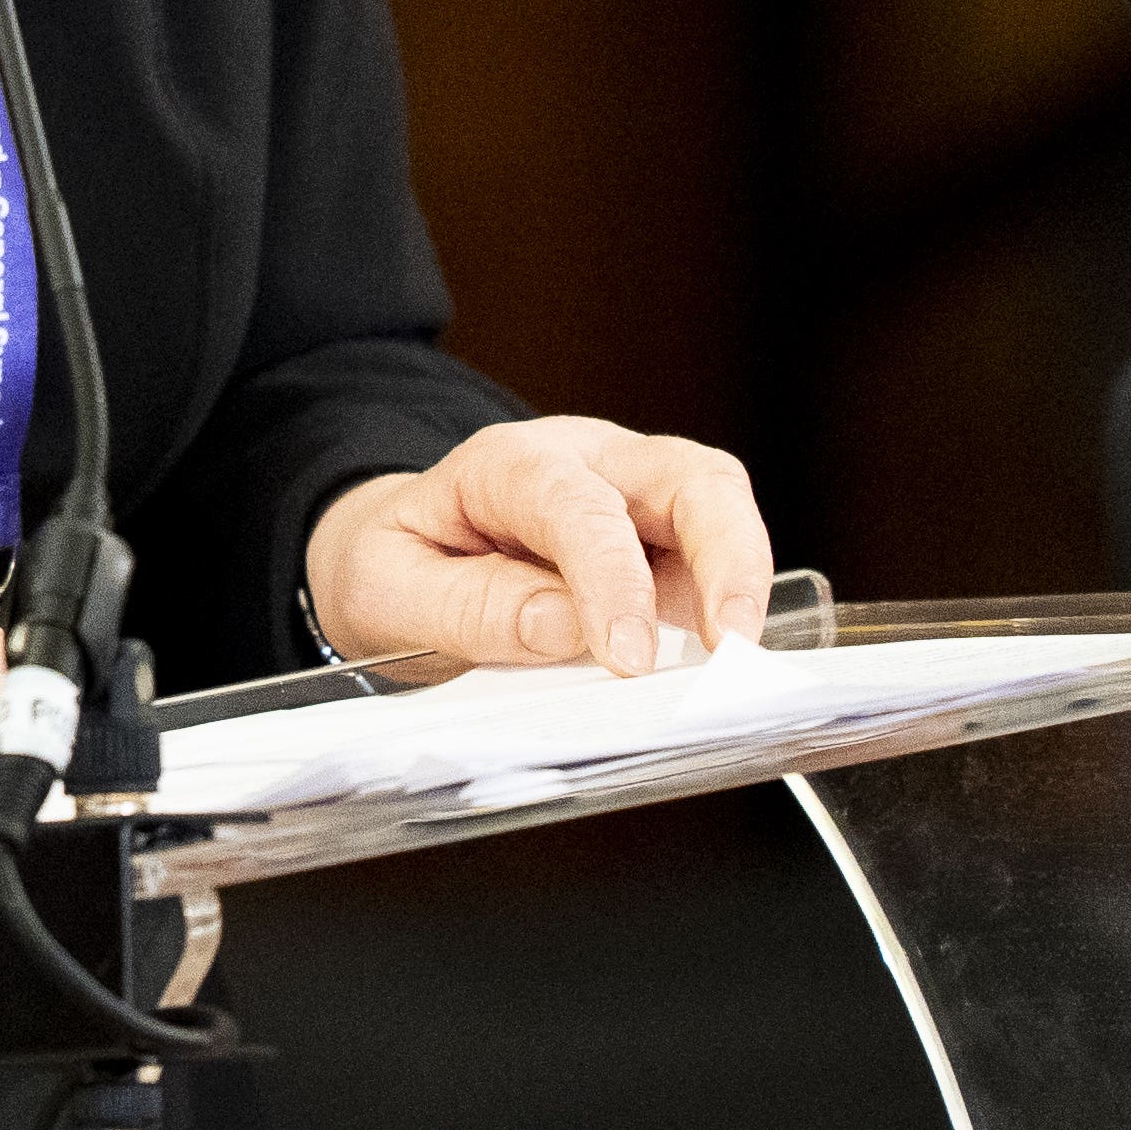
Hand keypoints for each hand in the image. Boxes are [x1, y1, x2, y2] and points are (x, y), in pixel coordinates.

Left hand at [303, 418, 771, 678]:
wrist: (393, 551)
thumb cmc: (393, 564)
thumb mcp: (388, 590)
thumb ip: (472, 607)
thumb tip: (565, 626)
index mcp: (506, 465)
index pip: (576, 505)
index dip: (612, 579)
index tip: (629, 658)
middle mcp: (585, 463)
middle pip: (686, 474)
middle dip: (727, 553)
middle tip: (733, 646)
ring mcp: (631, 497)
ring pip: (718, 505)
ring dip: (742, 579)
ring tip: (738, 664)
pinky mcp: (661, 545)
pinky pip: (713, 563)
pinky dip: (728, 609)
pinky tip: (719, 666)